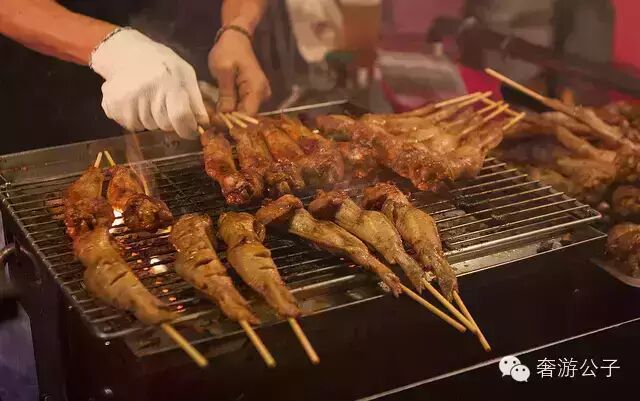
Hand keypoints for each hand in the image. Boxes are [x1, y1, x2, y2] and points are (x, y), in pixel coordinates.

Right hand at [91, 29, 208, 138]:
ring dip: (153, 118)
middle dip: (170, 120)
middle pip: (165, 125)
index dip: (188, 128)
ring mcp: (127, 99)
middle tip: (165, 102)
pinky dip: (137, 119)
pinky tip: (136, 101)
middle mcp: (146, 91)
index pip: (180, 116)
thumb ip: (195, 99)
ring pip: (148, 126)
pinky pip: (132, 125)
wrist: (125, 52)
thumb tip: (204, 124)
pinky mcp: (112, 105)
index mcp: (167, 81)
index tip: (191, 130)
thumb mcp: (184, 73)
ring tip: (149, 98)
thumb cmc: (161, 62)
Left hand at [208, 29, 270, 114]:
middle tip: (211, 119)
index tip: (215, 122)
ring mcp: (259, 96)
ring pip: (244, 113)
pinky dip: (232, 109)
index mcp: (257, 90)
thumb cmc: (229, 51)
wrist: (237, 38)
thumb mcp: (223, 71)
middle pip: (246, 117)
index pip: (247, 116)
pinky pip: (243, 107)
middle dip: (229, 120)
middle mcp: (263, 96)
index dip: (232, 122)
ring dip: (229, 115)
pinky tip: (220, 107)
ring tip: (214, 113)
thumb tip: (224, 116)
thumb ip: (226, 94)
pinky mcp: (253, 95)